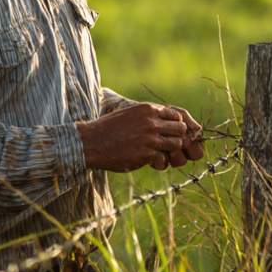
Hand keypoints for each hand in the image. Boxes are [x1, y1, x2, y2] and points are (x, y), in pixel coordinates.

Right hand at [75, 103, 201, 172]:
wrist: (91, 142)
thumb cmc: (109, 128)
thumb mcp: (130, 113)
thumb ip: (149, 115)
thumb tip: (167, 119)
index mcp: (148, 110)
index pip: (177, 116)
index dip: (175, 125)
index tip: (169, 132)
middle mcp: (151, 122)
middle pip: (180, 129)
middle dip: (177, 137)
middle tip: (168, 144)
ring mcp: (150, 139)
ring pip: (176, 144)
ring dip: (170, 150)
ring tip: (160, 152)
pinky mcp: (146, 155)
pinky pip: (164, 159)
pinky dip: (161, 161)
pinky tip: (151, 161)